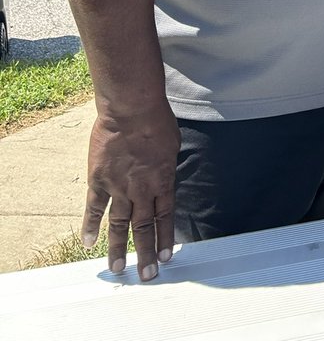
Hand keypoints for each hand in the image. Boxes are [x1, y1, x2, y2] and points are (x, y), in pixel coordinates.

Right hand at [82, 105, 181, 280]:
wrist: (131, 109)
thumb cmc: (156, 120)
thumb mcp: (172, 144)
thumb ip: (166, 166)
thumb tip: (163, 176)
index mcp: (162, 180)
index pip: (165, 216)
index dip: (165, 238)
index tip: (167, 257)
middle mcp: (141, 190)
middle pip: (144, 227)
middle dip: (147, 253)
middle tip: (147, 275)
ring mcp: (118, 187)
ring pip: (119, 225)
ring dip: (119, 249)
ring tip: (119, 269)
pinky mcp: (99, 180)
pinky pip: (94, 208)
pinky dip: (91, 226)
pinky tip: (89, 243)